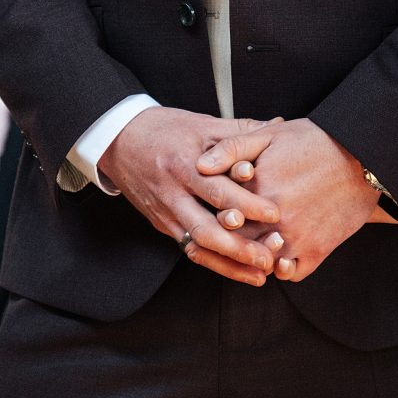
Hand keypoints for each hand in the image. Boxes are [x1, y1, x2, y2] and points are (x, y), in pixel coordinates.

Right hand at [98, 107, 284, 285]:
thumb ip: (242, 130)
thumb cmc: (167, 129)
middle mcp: (174, 192)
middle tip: (270, 254)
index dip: (246, 204)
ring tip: (259, 273)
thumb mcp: (203, 123)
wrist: (118, 139)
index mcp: (186, 164)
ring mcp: (166, 211)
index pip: (217, 189)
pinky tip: (238, 271)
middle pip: (206, 226)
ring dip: (229, 263)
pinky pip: (189, 248)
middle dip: (240, 245)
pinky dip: (215, 262)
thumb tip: (279, 124)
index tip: (274, 214)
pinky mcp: (162, 223)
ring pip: (197, 244)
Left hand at [198, 118, 379, 281]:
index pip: (219, 214)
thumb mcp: (270, 135)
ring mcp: (296, 238)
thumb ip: (232, 148)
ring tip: (253, 246)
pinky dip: (283, 268)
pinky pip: (291, 273)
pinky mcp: (317, 250)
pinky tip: (280, 256)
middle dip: (230, 240)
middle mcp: (274, 220)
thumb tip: (200, 166)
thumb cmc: (316, 142)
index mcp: (257, 190)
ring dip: (255, 256)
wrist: (363, 157)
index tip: (215, 213)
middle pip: (237, 242)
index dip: (213, 215)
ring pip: (261, 261)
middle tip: (228, 234)